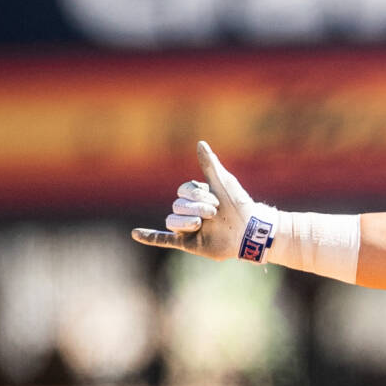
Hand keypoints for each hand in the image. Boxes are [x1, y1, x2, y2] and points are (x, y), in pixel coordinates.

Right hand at [131, 141, 266, 260]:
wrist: (250, 232)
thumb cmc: (239, 205)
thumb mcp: (223, 182)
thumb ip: (209, 164)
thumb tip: (200, 143)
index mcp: (197, 197)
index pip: (183, 191)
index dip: (197, 195)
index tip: (217, 200)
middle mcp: (191, 211)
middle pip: (177, 205)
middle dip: (195, 208)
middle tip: (214, 213)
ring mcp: (189, 228)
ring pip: (171, 221)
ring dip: (184, 222)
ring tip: (200, 224)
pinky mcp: (189, 243)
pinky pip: (164, 240)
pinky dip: (150, 237)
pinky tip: (135, 234)